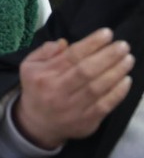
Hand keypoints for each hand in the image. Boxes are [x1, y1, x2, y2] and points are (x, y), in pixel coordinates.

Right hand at [12, 28, 133, 149]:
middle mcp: (58, 91)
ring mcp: (73, 108)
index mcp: (43, 75)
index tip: (107, 33)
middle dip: (107, 56)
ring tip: (128, 59)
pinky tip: (127, 80)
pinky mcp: (87, 121)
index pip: (70, 56)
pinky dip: (118, 92)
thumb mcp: (29, 66)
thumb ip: (44, 51)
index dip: (91, 44)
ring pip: (98, 88)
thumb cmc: (37, 89)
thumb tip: (65, 43)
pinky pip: (105, 105)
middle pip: (86, 71)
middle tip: (123, 45)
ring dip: (116, 72)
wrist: (38, 124)